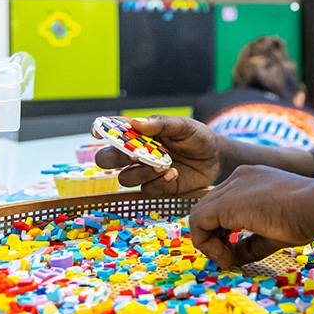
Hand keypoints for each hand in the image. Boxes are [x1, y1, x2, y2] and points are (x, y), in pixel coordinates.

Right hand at [93, 115, 220, 195]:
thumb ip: (161, 124)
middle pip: (106, 159)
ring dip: (142, 173)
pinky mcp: (156, 187)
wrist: (215, 158)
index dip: (100, 130)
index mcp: (138, 133)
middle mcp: (135, 153)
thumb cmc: (196, 137)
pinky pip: (146, 190)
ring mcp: (144, 172)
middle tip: (133, 155)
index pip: (112, 131)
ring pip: (125, 178)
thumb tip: (136, 123)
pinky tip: (173, 174)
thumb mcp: (183, 126)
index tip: (98, 133)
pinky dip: (158, 183)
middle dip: (114, 158)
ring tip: (165, 166)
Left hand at [189, 165, 313, 268]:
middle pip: (208, 210)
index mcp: (251, 179)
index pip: (222, 205)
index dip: (222, 231)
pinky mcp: (224, 203)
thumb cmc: (305, 217)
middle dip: (213, 238)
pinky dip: (206, 245)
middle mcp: (237, 178)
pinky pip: (197, 224)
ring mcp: (230, 187)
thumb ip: (249, 243)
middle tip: (229, 258)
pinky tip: (226, 257)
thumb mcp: (272, 232)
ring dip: (209, 243)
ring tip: (229, 259)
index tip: (235, 251)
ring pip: (199, 216)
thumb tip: (231, 260)